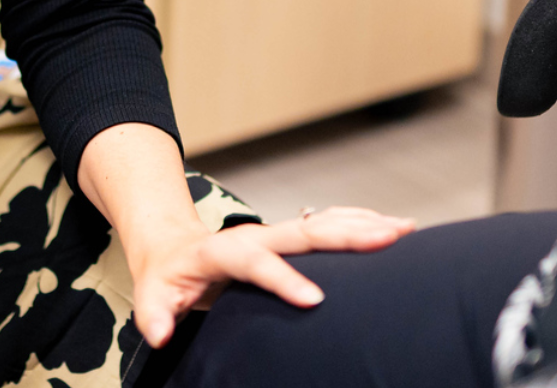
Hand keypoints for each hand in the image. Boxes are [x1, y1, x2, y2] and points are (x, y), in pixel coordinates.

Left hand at [127, 207, 415, 347]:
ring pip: (324, 222)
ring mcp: (276, 233)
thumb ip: (154, 314)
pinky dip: (361, 223)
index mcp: (223, 252)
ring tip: (405, 229)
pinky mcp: (290, 237)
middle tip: (387, 239)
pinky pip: (329, 224)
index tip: (315, 300)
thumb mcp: (151, 295)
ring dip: (364, 224)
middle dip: (347, 234)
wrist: (173, 245)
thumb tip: (159, 333)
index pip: (256, 263)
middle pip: (305, 232)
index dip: (284, 279)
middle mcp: (256, 236)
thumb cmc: (166, 275)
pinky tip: (392, 227)